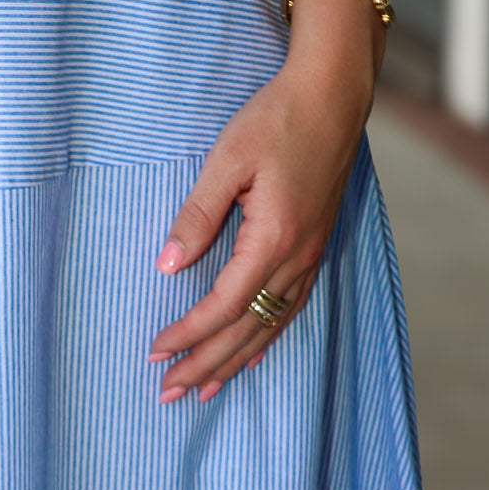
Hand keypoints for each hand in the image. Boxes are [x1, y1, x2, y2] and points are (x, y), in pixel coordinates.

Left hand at [148, 3, 379, 402]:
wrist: (334, 96)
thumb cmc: (276, 119)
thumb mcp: (226, 160)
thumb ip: (196, 216)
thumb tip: (167, 266)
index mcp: (273, 239)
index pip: (223, 307)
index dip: (187, 335)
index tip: (154, 352)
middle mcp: (297, 258)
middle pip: (245, 331)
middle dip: (205, 364)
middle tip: (168, 393)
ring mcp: (311, 256)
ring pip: (269, 328)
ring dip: (233, 362)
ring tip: (202, 391)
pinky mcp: (315, 249)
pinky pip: (289, 311)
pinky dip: (265, 340)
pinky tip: (248, 358)